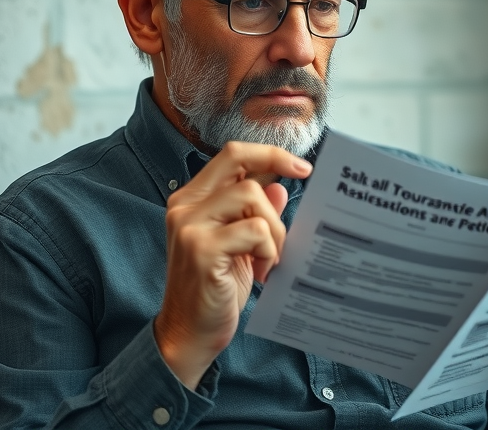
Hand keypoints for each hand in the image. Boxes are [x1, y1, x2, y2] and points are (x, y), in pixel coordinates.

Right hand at [154, 141, 312, 387]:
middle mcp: (185, 206)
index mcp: (192, 200)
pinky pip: (254, 230)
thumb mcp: (240, 246)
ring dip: (274, 227)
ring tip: (271, 257)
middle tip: (302, 184)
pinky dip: (268, 250)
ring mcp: (189, 226)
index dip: (268, 153)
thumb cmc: (215, 290)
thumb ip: (254, 214)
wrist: (190, 334)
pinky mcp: (201, 249)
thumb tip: (279, 187)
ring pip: (251, 195)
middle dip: (277, 168)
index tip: (302, 166)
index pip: (231, 155)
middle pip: (238, 162)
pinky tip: (262, 272)